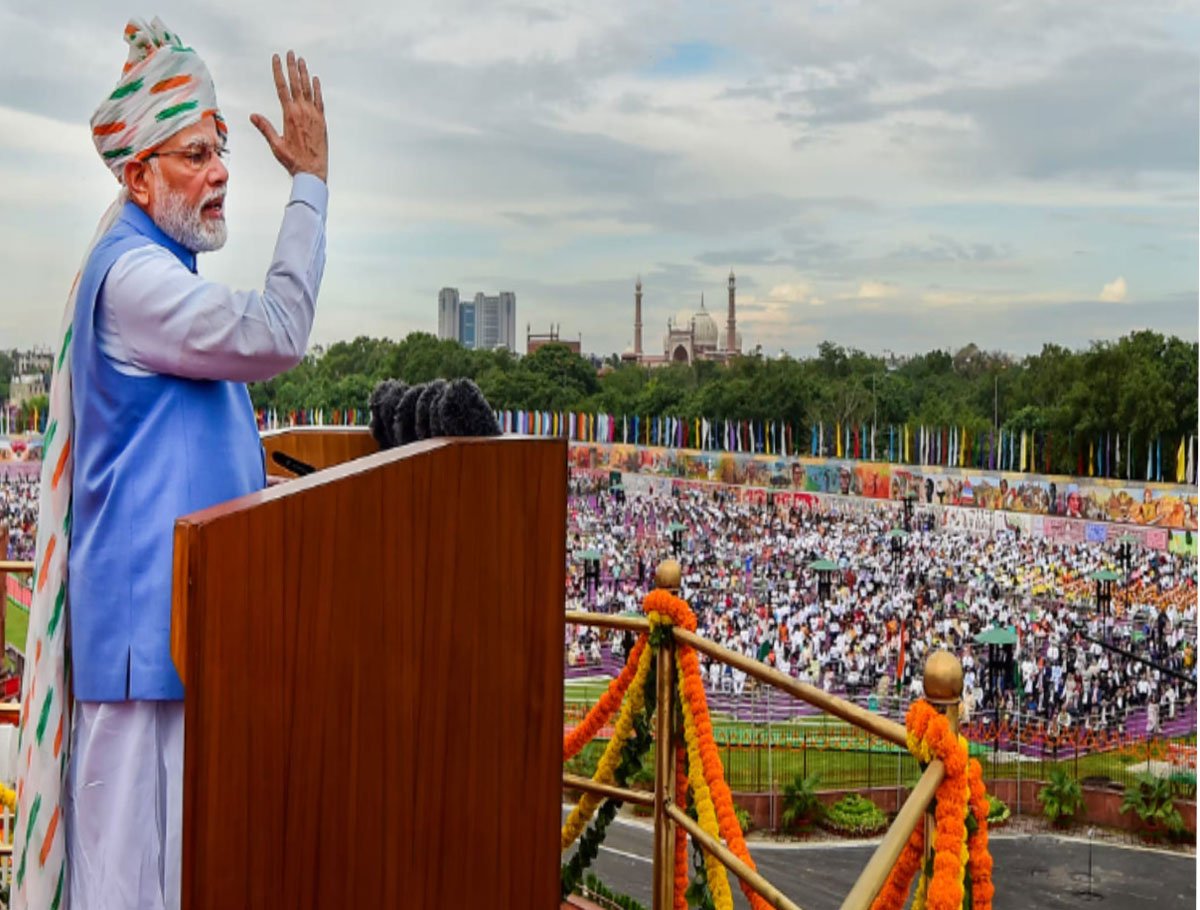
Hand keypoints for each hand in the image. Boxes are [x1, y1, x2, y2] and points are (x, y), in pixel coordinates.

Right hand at [250, 50, 327, 182]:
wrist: (313, 172)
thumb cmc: (293, 161)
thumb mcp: (276, 145)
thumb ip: (265, 128)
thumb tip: (253, 115)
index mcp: (289, 115)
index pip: (282, 87)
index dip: (279, 71)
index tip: (276, 58)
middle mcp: (302, 112)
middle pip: (296, 84)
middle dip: (291, 67)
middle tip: (290, 53)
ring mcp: (314, 115)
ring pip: (308, 89)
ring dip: (304, 74)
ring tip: (301, 60)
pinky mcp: (322, 121)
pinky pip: (319, 101)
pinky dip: (317, 89)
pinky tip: (315, 79)